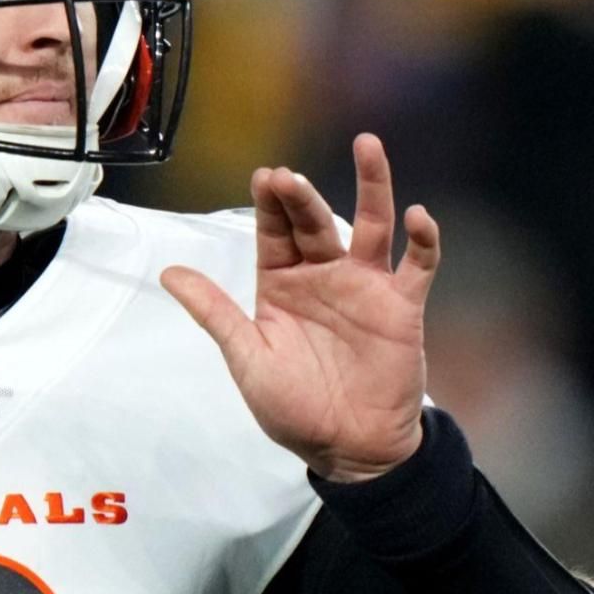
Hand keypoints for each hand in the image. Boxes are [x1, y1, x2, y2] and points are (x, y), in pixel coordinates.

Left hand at [159, 133, 441, 482]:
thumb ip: (214, 312)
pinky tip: (419, 216)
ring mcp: (365, 287)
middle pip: (314, 223)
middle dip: (301, 197)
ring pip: (371, 226)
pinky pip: (418, 265)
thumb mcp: (247, 357)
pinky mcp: (402, 306)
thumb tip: (170, 272)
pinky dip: (423, 240)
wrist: (349, 448)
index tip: (264, 177)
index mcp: (281, 285)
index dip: (269, 206)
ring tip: (367, 146)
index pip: (274, 234)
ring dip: (372, 186)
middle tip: (287, 176)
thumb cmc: (294, 406)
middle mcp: (323, 276)